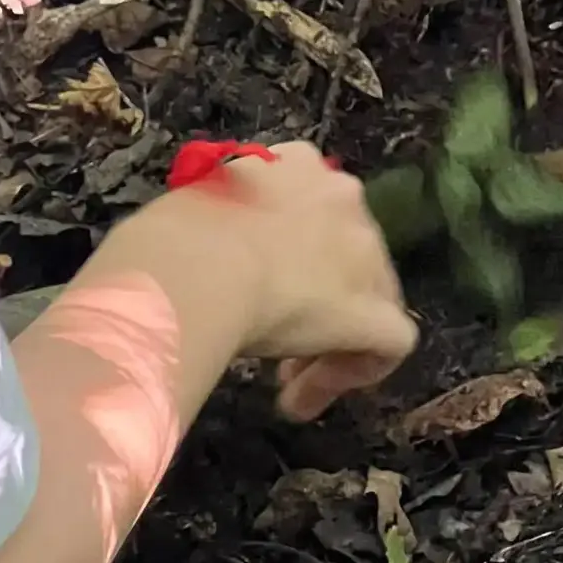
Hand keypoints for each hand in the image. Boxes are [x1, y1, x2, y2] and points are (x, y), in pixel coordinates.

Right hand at [175, 141, 416, 419]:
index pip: (313, 210)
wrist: (195, 264)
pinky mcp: (374, 310)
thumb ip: (220, 224)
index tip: (256, 288)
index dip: (292, 254)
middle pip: (348, 254)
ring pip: (371, 298)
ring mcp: (366, 252)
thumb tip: (206, 253)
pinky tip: (304, 398)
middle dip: (316, 298)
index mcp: (299, 164)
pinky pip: (389, 343)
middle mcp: (343, 196)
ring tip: (283, 383)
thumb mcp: (197, 208)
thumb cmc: (173, 236)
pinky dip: (357, 371)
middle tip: (274, 340)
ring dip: (330, 341)